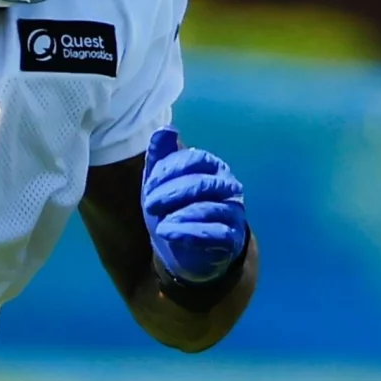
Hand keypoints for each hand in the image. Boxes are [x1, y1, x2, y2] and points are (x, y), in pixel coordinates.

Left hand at [142, 127, 247, 283]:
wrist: (187, 251)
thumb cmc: (175, 209)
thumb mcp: (160, 184)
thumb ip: (160, 157)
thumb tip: (165, 129)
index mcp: (211, 167)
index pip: (195, 160)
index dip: (170, 170)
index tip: (148, 186)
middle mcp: (227, 186)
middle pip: (202, 183)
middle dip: (172, 193)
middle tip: (149, 205)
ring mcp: (232, 212)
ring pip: (209, 208)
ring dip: (181, 215)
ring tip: (160, 225)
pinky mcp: (232, 238)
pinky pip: (216, 233)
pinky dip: (190, 233)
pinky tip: (169, 233)